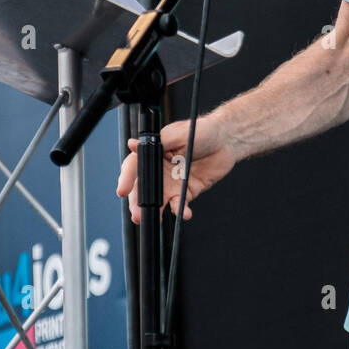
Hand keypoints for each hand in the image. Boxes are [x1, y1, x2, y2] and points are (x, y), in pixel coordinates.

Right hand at [116, 114, 237, 223]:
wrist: (226, 140)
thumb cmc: (201, 130)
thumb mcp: (178, 134)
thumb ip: (158, 143)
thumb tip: (132, 144)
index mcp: (154, 153)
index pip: (135, 166)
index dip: (126, 178)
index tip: (122, 191)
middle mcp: (160, 170)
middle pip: (143, 189)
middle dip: (137, 203)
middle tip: (136, 213)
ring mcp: (172, 183)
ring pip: (158, 201)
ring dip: (154, 211)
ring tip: (154, 218)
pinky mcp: (186, 192)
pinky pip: (180, 205)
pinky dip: (180, 211)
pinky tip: (184, 213)